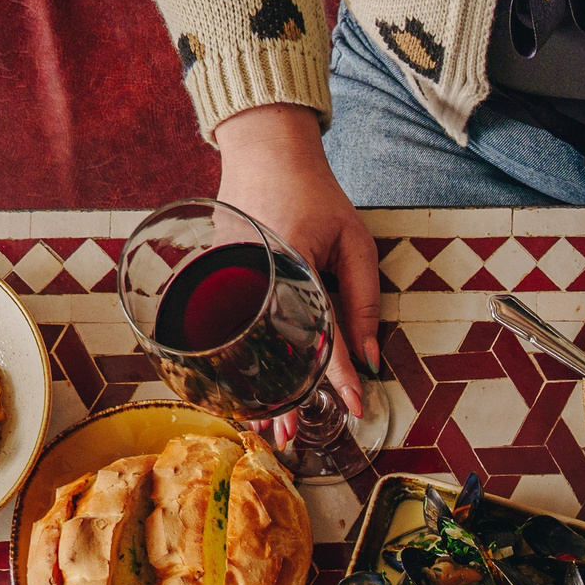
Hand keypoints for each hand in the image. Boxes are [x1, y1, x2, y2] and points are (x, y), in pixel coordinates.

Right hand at [216, 102, 379, 418]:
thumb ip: (365, 299)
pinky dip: (234, 354)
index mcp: (295, 265)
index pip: (320, 331)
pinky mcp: (214, 272)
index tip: (353, 405)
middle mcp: (256, 275)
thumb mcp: (355, 242)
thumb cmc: (316, 195)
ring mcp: (228, 274)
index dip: (337, 373)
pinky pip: (227, 324)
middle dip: (281, 396)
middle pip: (270, 349)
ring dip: (252, 385)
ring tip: (261, 422)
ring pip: (243, 343)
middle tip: (290, 435)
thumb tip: (369, 357)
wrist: (265, 149)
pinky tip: (239, 383)